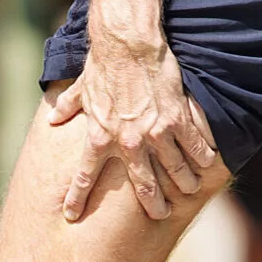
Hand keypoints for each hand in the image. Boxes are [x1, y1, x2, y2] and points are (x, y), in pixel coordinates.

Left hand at [48, 41, 216, 220]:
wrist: (127, 45)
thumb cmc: (102, 65)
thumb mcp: (81, 89)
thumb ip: (67, 106)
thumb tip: (53, 117)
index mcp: (100, 138)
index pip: (85, 176)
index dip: (77, 198)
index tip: (72, 216)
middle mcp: (128, 143)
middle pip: (143, 185)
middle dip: (153, 204)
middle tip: (160, 215)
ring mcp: (155, 133)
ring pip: (175, 170)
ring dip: (184, 182)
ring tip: (190, 189)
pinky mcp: (177, 119)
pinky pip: (194, 146)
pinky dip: (202, 156)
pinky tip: (208, 162)